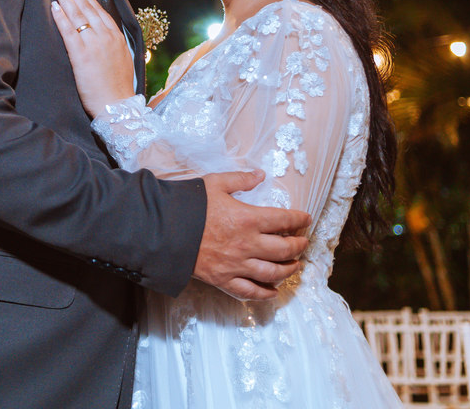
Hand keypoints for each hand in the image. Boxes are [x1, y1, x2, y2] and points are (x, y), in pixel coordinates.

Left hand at [51, 0, 135, 116]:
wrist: (117, 105)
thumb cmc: (117, 88)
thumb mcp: (123, 60)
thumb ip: (114, 45)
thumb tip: (106, 37)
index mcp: (117, 37)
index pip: (99, 11)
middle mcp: (106, 36)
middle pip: (87, 8)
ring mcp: (94, 44)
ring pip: (78, 15)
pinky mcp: (82, 55)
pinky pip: (69, 31)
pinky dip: (61, 17)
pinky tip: (54, 6)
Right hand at [194, 170, 311, 300]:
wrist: (163, 231)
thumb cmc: (189, 206)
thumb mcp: (215, 183)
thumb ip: (240, 179)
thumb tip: (260, 175)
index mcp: (248, 219)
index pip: (284, 220)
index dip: (299, 220)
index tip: (306, 220)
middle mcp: (247, 244)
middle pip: (284, 250)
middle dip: (299, 247)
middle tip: (304, 244)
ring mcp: (236, 265)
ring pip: (272, 273)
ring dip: (288, 270)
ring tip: (295, 266)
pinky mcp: (224, 280)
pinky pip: (250, 292)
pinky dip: (265, 293)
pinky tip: (273, 291)